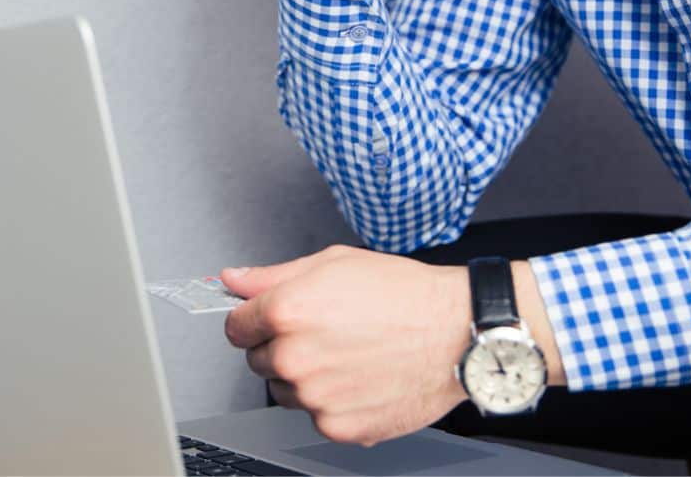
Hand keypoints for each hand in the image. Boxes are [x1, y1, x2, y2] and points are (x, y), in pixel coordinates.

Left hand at [221, 245, 470, 445]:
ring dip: (307, 378)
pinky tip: (364, 377)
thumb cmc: (405, 294)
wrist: (456, 332)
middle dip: (283, 348)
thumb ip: (274, 276)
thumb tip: (234, 280)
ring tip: (351, 355)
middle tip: (327, 333)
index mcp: (287, 312)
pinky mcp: (338, 426)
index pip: (235, 327)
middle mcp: (294, 357)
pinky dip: (336, 402)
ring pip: (287, 392)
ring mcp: (315, 397)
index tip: (273, 321)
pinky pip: (318, 416)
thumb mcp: (335, 263)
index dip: (256, 320)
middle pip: (258, 361)